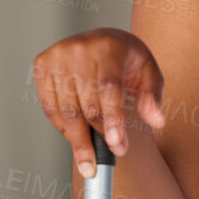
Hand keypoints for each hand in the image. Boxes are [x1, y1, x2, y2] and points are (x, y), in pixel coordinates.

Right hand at [31, 28, 165, 177]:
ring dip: (78, 139)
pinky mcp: (42, 65)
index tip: (117, 146)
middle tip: (108, 157)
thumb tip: (156, 120)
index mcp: (109, 46)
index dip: (113, 120)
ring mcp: (57, 56)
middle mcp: (79, 48)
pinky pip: (50, 107)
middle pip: (86, 104)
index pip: (109, 88)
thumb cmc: (125, 59)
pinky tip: (75, 135)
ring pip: (66, 110)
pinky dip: (62, 127)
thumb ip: (152, 97)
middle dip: (97, 137)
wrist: (102, 39)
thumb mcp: (148, 73)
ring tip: (89, 159)